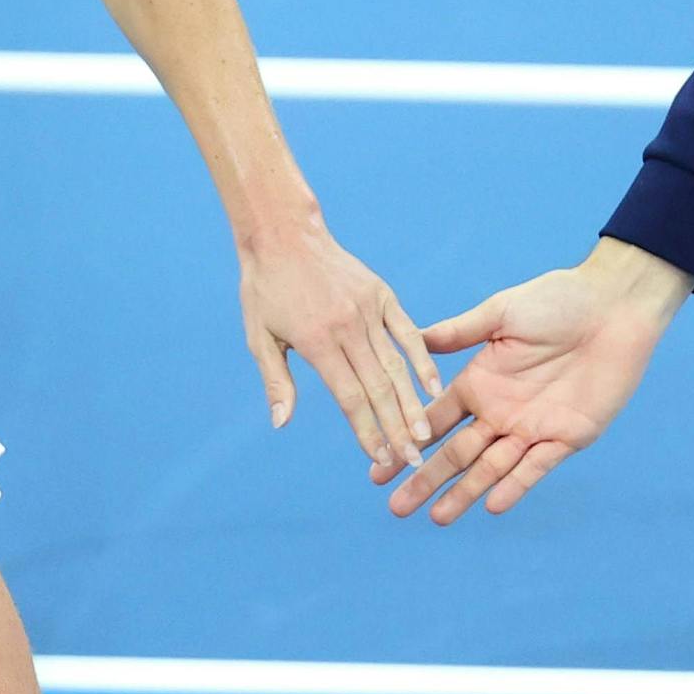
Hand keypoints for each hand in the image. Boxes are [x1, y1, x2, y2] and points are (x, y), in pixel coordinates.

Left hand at [238, 219, 441, 472]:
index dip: (366, 431)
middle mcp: (347, 327)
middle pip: (378, 387)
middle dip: (396, 428)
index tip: (379, 459)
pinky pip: (407, 332)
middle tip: (413, 459)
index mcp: (316, 342)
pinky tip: (433, 386)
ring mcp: (368, 309)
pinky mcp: (381, 294)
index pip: (349, 397)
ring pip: (396, 364)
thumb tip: (281, 423)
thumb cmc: (266, 289)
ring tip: (424, 434)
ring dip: (411, 402)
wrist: (283, 234)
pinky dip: (422, 360)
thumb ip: (276, 381)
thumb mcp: (259, 337)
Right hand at [387, 238, 692, 524]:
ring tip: (437, 519)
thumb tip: (415, 337)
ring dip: (464, 493)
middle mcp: (500, 411)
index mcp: (480, 382)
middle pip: (455, 453)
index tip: (377, 467)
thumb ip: (460, 331)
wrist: (613, 307)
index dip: (407, 442)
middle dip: (426, 480)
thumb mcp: (502, 312)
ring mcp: (532, 427)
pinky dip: (515, 485)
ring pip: (491, 469)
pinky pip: (537, 467)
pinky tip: (492, 505)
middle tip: (396, 508)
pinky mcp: (567, 436)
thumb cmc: (559, 300)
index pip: (434, 421)